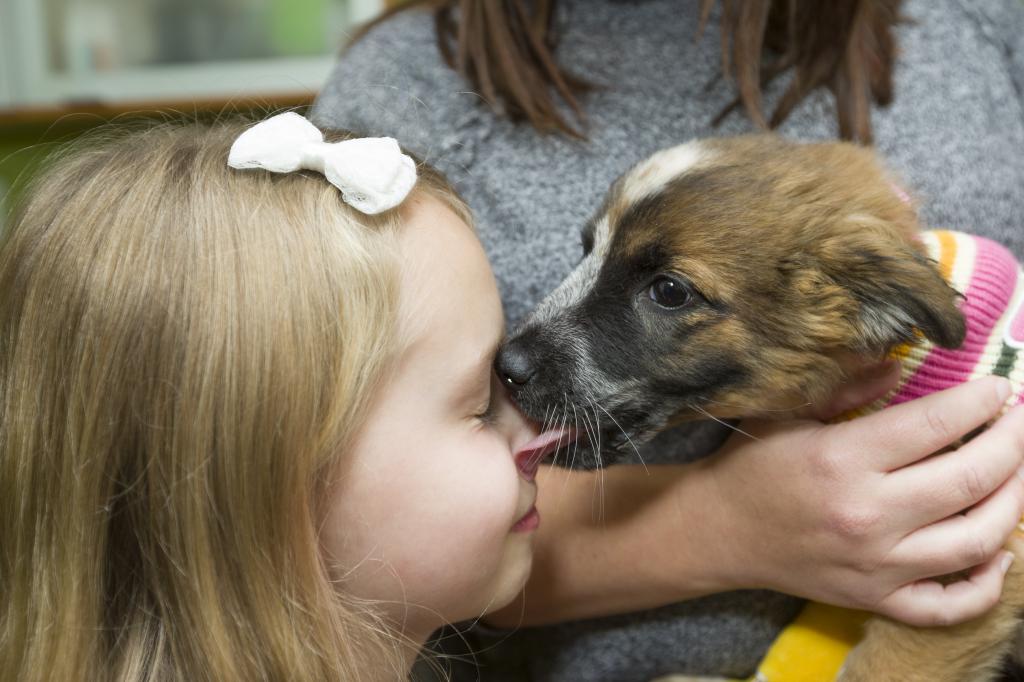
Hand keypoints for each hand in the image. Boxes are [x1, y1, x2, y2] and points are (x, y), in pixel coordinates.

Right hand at [702, 375, 1023, 626]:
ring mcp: (876, 564)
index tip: (1000, 387)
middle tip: (1019, 420)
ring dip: (1014, 502)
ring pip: (978, 540)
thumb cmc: (751, 465)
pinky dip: (988, 583)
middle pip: (971, 479)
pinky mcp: (875, 598)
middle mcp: (866, 514)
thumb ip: (847, 383)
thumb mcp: (788, 412)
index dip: (981, 401)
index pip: (937, 424)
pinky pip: (950, 605)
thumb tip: (901, 362)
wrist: (717, 531)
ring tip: (1018, 473)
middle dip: (1013, 442)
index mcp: (842, 459)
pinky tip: (1000, 551)